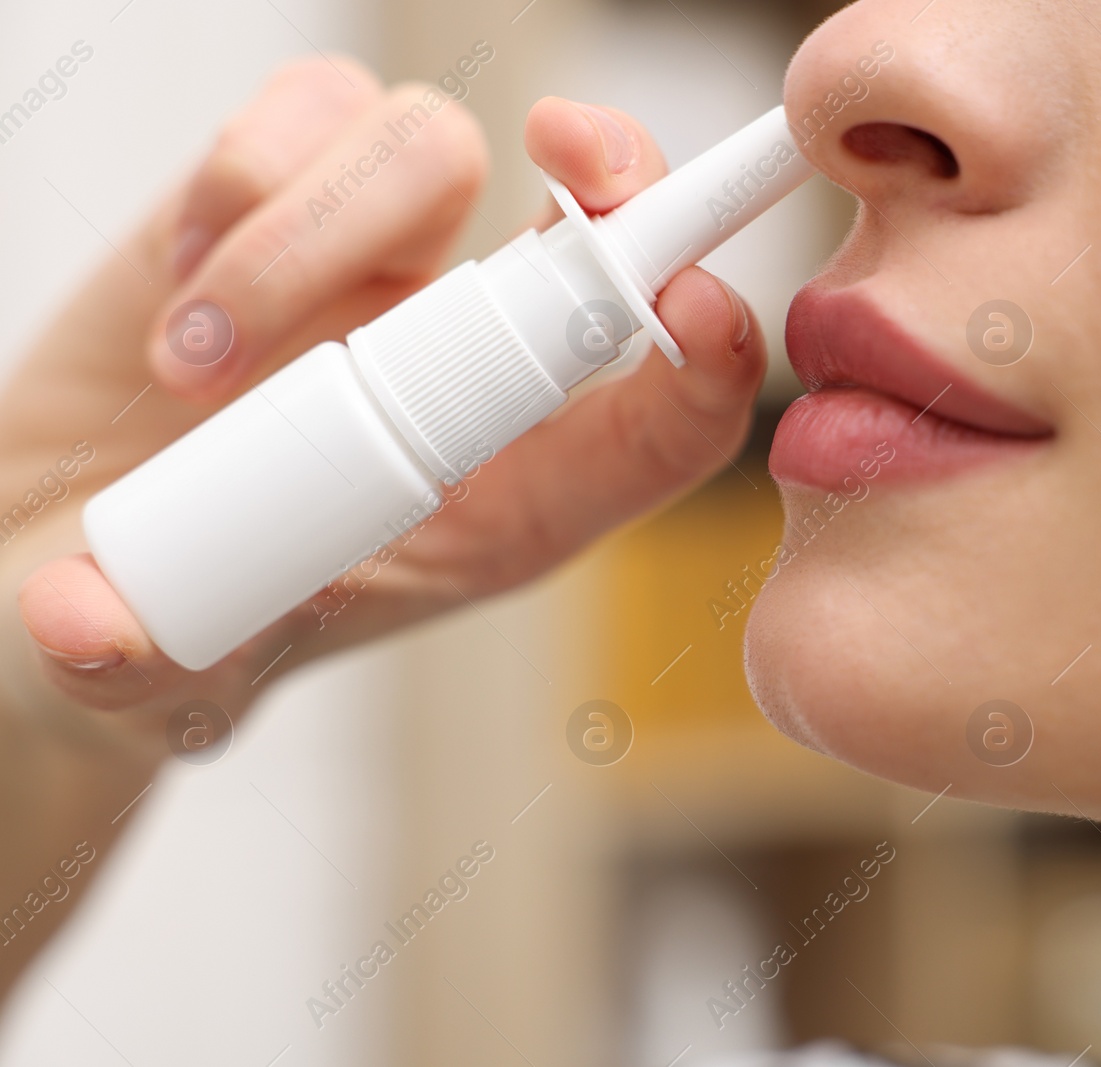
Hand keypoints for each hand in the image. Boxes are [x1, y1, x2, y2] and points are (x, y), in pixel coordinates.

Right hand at [1, 60, 764, 725]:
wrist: (67, 542)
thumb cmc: (172, 620)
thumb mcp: (169, 673)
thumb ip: (141, 663)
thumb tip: (82, 627)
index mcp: (510, 499)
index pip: (664, 428)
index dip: (708, 362)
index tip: (695, 302)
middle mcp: (468, 373)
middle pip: (600, 242)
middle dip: (619, 181)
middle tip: (570, 155)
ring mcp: (380, 274)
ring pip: (438, 152)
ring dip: (311, 236)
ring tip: (192, 365)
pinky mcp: (286, 203)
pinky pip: (318, 115)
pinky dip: (244, 179)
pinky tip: (176, 287)